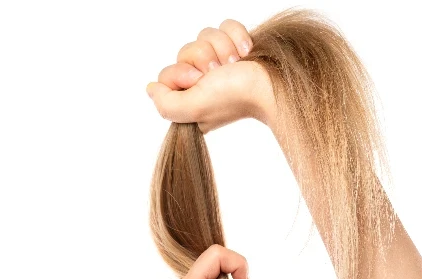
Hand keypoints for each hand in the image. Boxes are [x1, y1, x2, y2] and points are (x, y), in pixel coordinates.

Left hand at [145, 19, 275, 133]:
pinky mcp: (237, 46)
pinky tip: (246, 52)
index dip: (180, 73)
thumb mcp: (193, 108)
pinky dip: (236, 35)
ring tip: (235, 64)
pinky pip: (225, 26)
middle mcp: (205, 82)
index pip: (168, 74)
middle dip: (204, 58)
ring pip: (204, 36)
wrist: (270, 85)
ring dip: (222, 48)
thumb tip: (152, 88)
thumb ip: (165, 104)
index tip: (198, 80)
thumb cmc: (235, 98)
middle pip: (185, 51)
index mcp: (191, 99)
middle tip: (219, 73)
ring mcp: (222, 63)